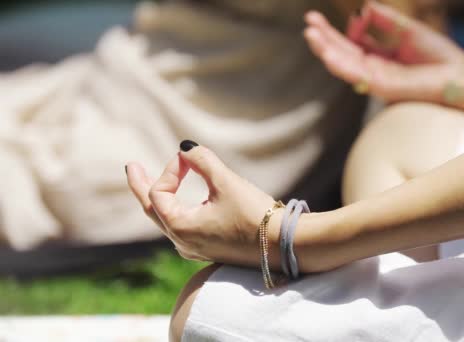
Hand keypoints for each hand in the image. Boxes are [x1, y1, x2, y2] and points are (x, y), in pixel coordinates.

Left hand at [126, 142, 276, 266]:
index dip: (171, 169)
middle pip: (152, 210)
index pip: (159, 192)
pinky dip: (176, 211)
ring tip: (150, 185)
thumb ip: (202, 160)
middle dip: (141, 186)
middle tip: (131, 167)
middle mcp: (183, 242)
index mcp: (180, 228)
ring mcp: (196, 249)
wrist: (284, 245)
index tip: (191, 158)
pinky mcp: (211, 249)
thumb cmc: (254, 215)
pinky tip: (180, 207)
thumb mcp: (226, 181)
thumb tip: (185, 148)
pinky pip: (183, 228)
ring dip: (159, 200)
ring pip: (167, 221)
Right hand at [304, 1, 463, 103]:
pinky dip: (341, 64)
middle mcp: (373, 69)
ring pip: (343, 65)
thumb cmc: (438, 56)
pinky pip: (357, 75)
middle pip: (341, 53)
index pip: (348, 44)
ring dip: (325, 50)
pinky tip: (328, 54)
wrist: (459, 77)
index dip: (331, 31)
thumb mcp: (407, 30)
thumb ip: (385, 20)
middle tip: (308, 22)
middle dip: (323, 38)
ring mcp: (375, 79)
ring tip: (310, 34)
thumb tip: (363, 8)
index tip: (314, 16)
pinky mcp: (382, 87)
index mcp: (378, 57)